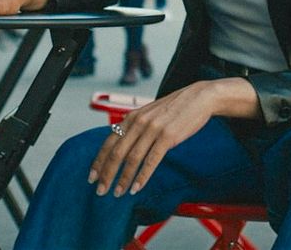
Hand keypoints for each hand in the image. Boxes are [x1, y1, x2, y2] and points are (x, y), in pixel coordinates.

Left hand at [89, 80, 244, 196]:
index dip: (98, 161)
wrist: (198, 97)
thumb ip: (135, 127)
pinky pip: (151, 160)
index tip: (91, 177)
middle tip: (100, 190)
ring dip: (123, 179)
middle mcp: (138, 122)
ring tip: (118, 193)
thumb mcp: (148, 113)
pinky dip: (142, 176)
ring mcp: (152, 129)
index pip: (108, 142)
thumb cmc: (174, 108)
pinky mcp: (168, 137)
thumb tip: (122, 146)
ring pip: (132, 159)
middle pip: (116, 153)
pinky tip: (137, 187)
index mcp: (131, 117)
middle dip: (106, 174)